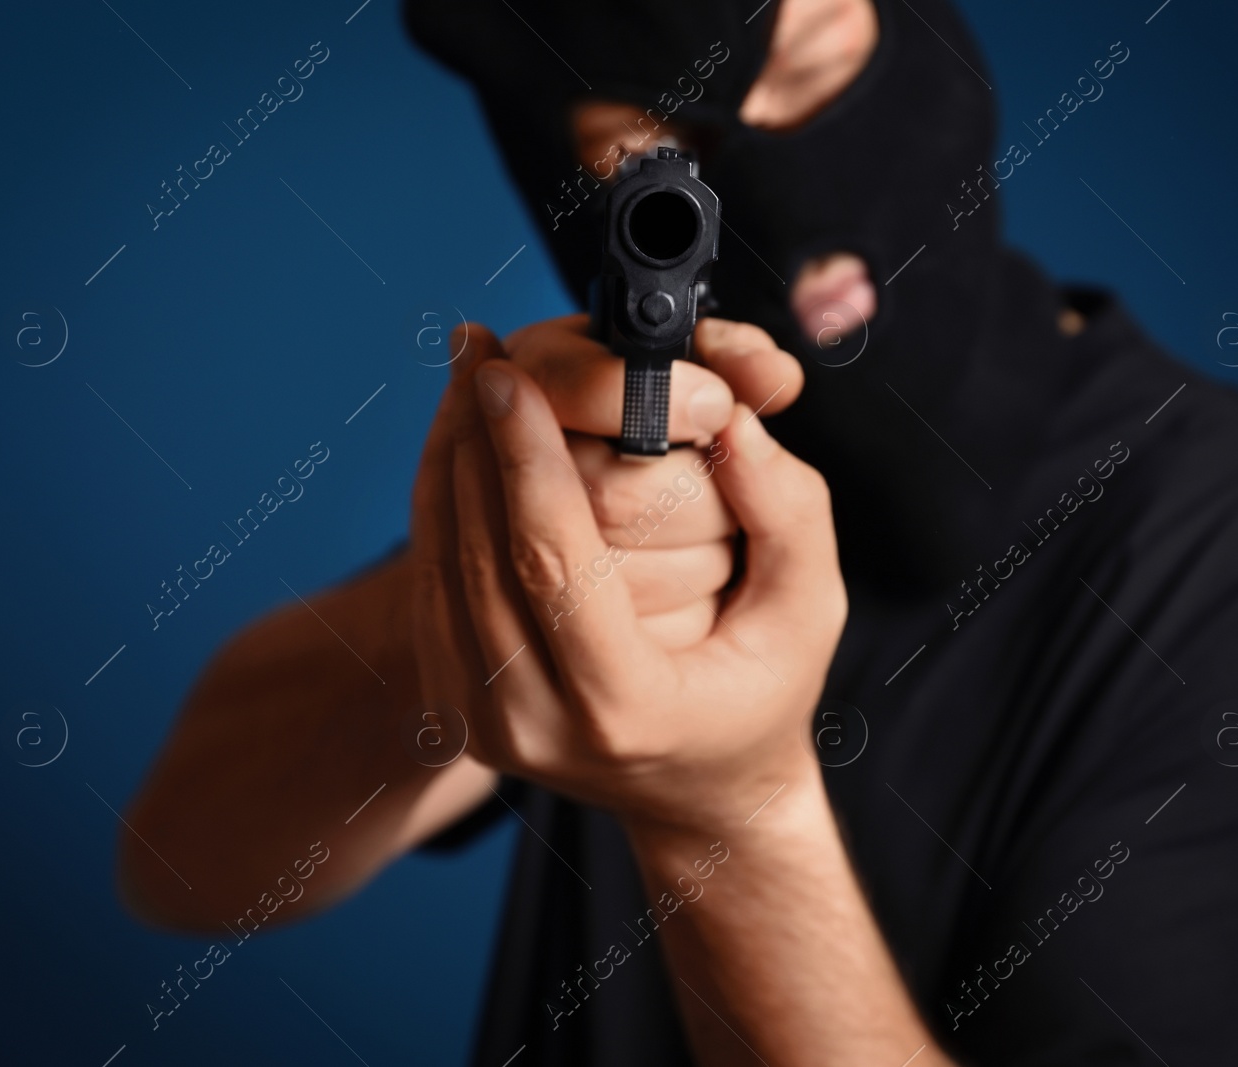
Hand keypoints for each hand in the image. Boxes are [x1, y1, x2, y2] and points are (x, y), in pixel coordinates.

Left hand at [410, 326, 845, 834]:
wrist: (701, 794)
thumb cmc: (762, 692)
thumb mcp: (810, 608)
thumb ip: (786, 509)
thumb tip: (729, 416)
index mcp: (626, 707)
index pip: (553, 562)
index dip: (526, 458)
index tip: (509, 373)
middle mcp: (537, 726)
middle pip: (476, 555)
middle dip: (475, 438)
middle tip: (480, 351)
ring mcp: (483, 726)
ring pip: (436, 565)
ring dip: (447, 461)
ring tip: (466, 377)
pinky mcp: (454, 710)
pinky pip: (428, 587)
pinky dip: (439, 504)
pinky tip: (460, 441)